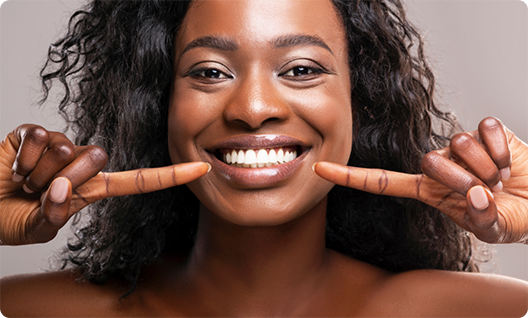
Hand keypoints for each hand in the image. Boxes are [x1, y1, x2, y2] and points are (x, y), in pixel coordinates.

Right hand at [0, 124, 208, 245]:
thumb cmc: (11, 219)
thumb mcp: (38, 228)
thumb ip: (54, 214)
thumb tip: (63, 187)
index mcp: (91, 189)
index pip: (138, 180)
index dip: (169, 176)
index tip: (201, 169)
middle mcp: (81, 164)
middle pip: (96, 158)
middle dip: (64, 178)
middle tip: (38, 191)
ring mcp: (59, 146)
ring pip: (64, 148)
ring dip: (35, 173)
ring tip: (23, 182)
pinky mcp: (34, 133)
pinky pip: (36, 136)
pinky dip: (20, 157)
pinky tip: (14, 165)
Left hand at [314, 117, 527, 243]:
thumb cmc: (510, 217)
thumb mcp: (493, 228)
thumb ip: (482, 219)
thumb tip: (476, 196)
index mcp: (429, 190)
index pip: (382, 181)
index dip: (351, 177)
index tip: (320, 170)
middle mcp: (439, 164)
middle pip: (429, 161)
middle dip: (460, 179)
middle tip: (485, 189)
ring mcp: (460, 145)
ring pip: (458, 144)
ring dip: (486, 167)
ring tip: (499, 177)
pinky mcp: (485, 130)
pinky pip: (485, 130)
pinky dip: (502, 150)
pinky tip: (508, 160)